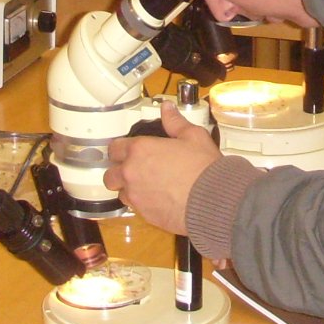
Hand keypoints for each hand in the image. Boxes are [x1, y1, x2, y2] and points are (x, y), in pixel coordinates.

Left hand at [104, 104, 220, 234]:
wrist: (213, 200)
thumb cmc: (204, 168)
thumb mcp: (193, 136)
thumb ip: (175, 122)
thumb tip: (168, 109)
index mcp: (140, 150)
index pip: (114, 148)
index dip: (121, 149)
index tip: (128, 151)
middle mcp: (132, 173)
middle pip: (110, 174)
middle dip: (119, 172)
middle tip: (135, 170)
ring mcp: (136, 195)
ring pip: (121, 193)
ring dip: (130, 189)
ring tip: (148, 186)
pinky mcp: (144, 214)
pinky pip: (135, 208)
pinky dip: (143, 204)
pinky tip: (159, 199)